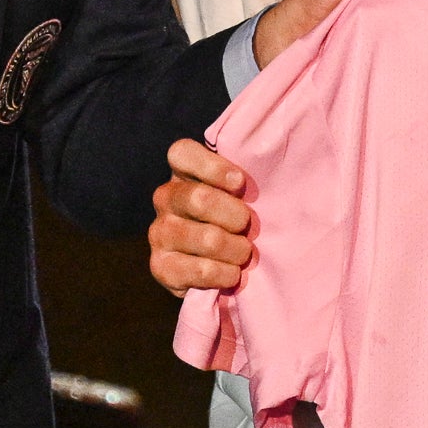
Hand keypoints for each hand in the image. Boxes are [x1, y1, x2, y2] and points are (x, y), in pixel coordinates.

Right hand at [151, 138, 254, 292]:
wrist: (217, 265)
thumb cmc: (235, 218)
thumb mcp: (238, 193)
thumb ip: (242, 178)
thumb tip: (267, 162)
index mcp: (182, 172)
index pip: (181, 153)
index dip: (212, 166)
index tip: (240, 183)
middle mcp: (165, 198)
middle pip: (199, 199)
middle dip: (235, 216)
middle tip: (247, 225)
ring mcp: (159, 233)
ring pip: (207, 238)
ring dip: (236, 249)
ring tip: (243, 252)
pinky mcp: (161, 267)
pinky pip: (201, 271)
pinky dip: (225, 274)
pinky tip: (231, 273)